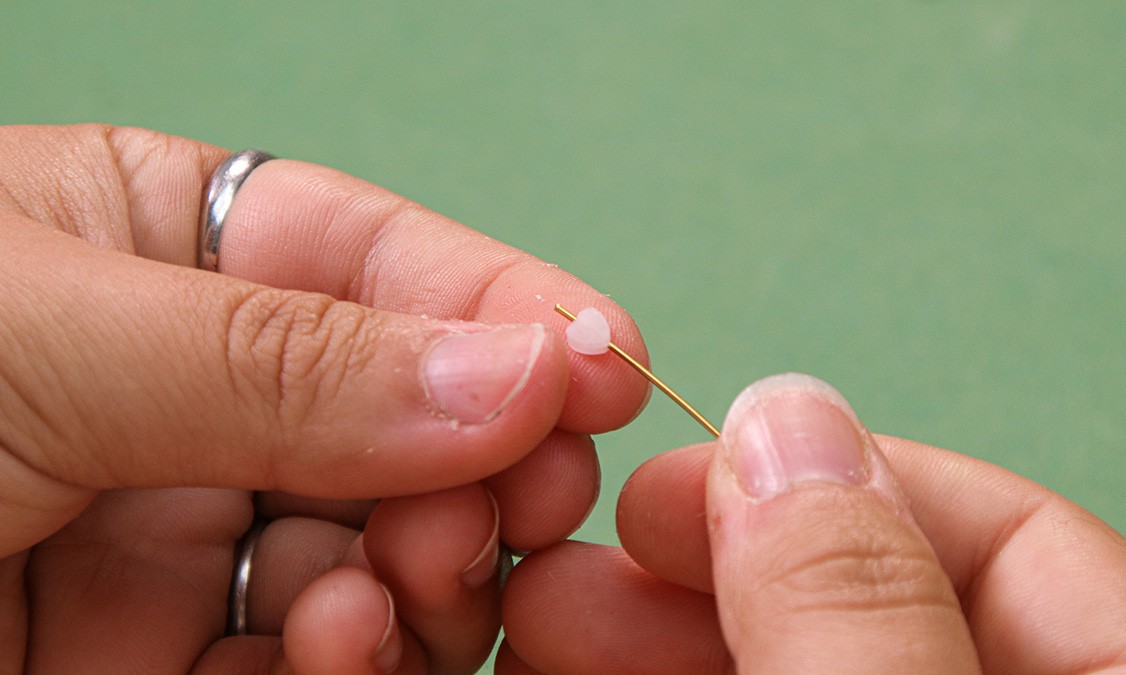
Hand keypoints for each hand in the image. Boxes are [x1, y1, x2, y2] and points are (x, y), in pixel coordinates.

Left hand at [0, 124, 648, 672]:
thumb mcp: (48, 330)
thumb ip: (286, 360)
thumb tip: (523, 370)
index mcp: (153, 248)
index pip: (374, 262)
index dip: (502, 307)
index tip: (608, 366)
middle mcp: (182, 392)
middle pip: (403, 420)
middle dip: (483, 458)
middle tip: (524, 494)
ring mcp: (169, 535)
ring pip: (379, 555)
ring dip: (435, 572)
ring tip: (420, 575)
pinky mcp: (149, 658)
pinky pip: (305, 664)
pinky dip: (359, 663)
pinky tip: (347, 644)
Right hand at [502, 374, 1125, 672]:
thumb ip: (865, 614)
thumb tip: (788, 418)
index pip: (1020, 546)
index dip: (838, 486)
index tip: (673, 488)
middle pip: (874, 612)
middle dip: (707, 579)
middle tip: (570, 567)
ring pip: (787, 673)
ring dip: (651, 645)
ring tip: (532, 619)